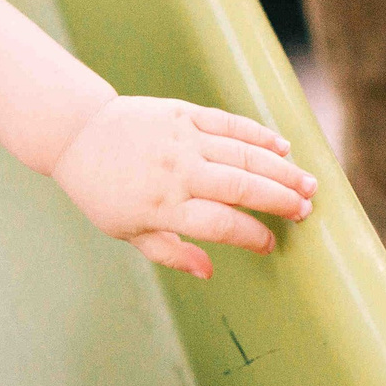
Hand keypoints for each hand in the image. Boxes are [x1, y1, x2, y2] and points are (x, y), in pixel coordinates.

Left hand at [52, 96, 315, 278]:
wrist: (78, 135)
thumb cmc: (103, 192)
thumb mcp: (127, 232)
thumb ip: (170, 253)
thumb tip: (208, 272)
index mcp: (162, 207)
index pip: (221, 225)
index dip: (252, 236)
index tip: (271, 245)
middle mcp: (176, 172)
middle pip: (242, 187)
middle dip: (280, 200)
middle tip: (306, 211)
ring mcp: (181, 139)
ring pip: (244, 154)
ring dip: (281, 170)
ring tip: (308, 185)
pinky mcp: (183, 113)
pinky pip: (229, 124)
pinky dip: (258, 135)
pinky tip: (282, 147)